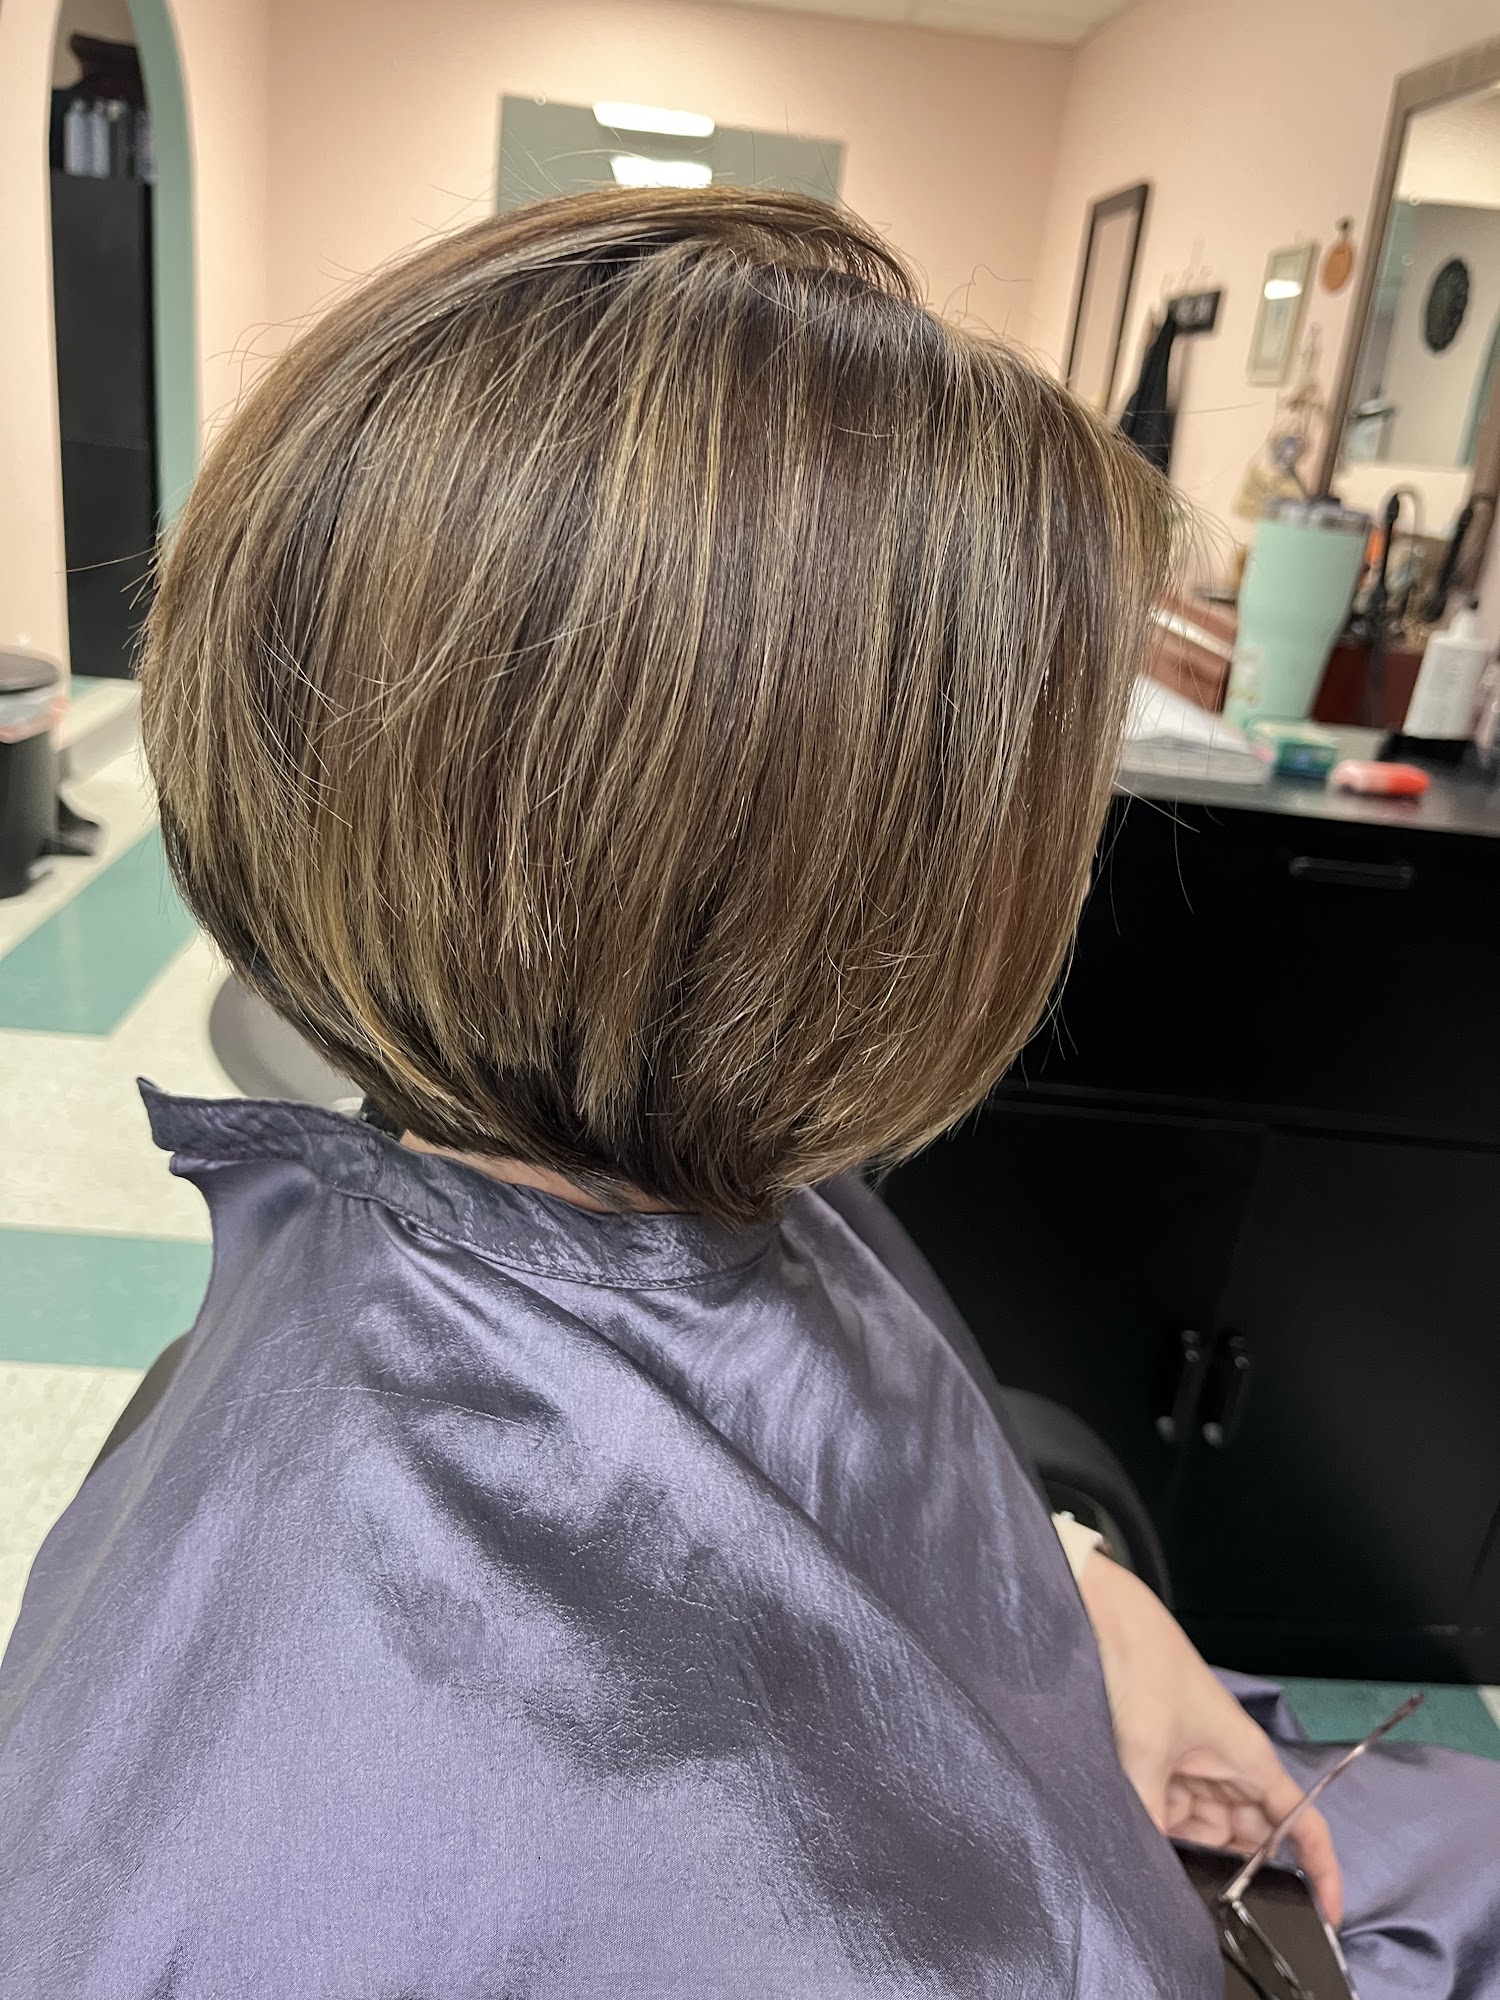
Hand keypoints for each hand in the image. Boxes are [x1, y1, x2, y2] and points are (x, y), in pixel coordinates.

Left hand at [1077, 1553, 1343, 1925]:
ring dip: (1196, 1853)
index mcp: (1249, 1759)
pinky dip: (1166, 1832)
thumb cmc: (1143, 1676)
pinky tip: (1145, 1851)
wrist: (1104, 1620)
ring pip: (1211, 1828)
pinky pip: (1176, 1811)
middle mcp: (1230, 1766)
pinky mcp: (1162, 1761)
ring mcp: (1195, 1765)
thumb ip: (1154, 1819)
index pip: (1302, 1823)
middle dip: (1241, 1872)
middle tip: (1221, 1915)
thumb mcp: (1146, 1753)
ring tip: (1176, 1889)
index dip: (1321, 1869)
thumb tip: (1155, 1877)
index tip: (1328, 1918)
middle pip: (1252, 1835)